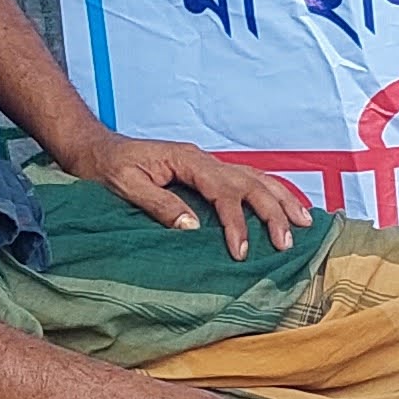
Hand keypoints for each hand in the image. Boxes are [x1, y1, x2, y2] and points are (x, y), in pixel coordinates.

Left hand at [69, 128, 315, 256]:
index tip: (242, 251)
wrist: (93, 147)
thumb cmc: (105, 167)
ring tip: (304, 223)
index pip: (224, 193)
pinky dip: (270, 191)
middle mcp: (203, 159)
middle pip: (251, 183)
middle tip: (287, 242)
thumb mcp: (125, 186)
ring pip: (256, 178)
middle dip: (274, 212)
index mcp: (187, 161)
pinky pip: (247, 178)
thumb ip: (160, 204)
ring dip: (281, 200)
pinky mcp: (205, 170)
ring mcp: (207, 163)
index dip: (237, 223)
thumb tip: (193, 227)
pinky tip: (283, 204)